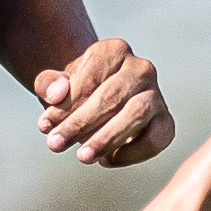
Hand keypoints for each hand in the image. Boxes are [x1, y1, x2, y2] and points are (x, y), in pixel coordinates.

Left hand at [33, 37, 171, 167]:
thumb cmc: (75, 92)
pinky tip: (106, 160)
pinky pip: (155, 139)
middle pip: (112, 96)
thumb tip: (57, 94)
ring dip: (107, 138)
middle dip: (81, 123)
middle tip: (55, 145)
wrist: (99, 101)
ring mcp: (157, 95)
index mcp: (114, 51)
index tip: (44, 126)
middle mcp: (141, 69)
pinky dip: (132, 153)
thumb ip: (48, 84)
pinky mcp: (165, 122)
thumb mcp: (54, 85)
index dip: (66, 105)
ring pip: (136, 114)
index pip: (90, 78)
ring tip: (82, 156)